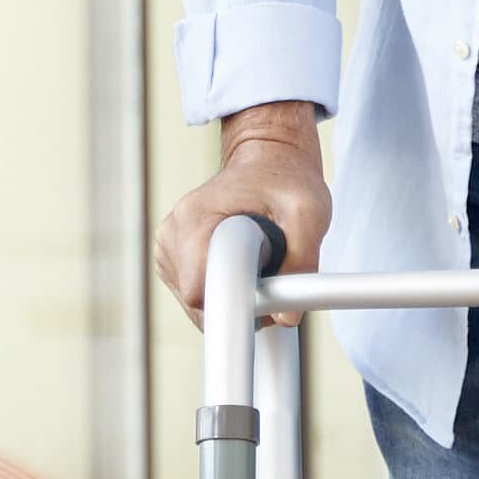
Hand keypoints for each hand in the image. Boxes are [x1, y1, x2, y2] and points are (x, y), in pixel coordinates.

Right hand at [153, 106, 333, 308]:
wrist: (268, 161)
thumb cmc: (286, 180)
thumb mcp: (309, 212)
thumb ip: (303, 262)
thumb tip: (286, 317)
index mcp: (194, 218)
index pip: (198, 290)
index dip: (234, 304)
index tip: (261, 300)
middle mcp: (172, 234)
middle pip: (199, 304)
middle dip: (239, 300)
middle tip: (271, 271)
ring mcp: (168, 249)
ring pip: (199, 306)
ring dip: (234, 295)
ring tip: (257, 259)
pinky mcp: (173, 262)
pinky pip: (198, 299)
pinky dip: (225, 291)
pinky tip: (241, 264)